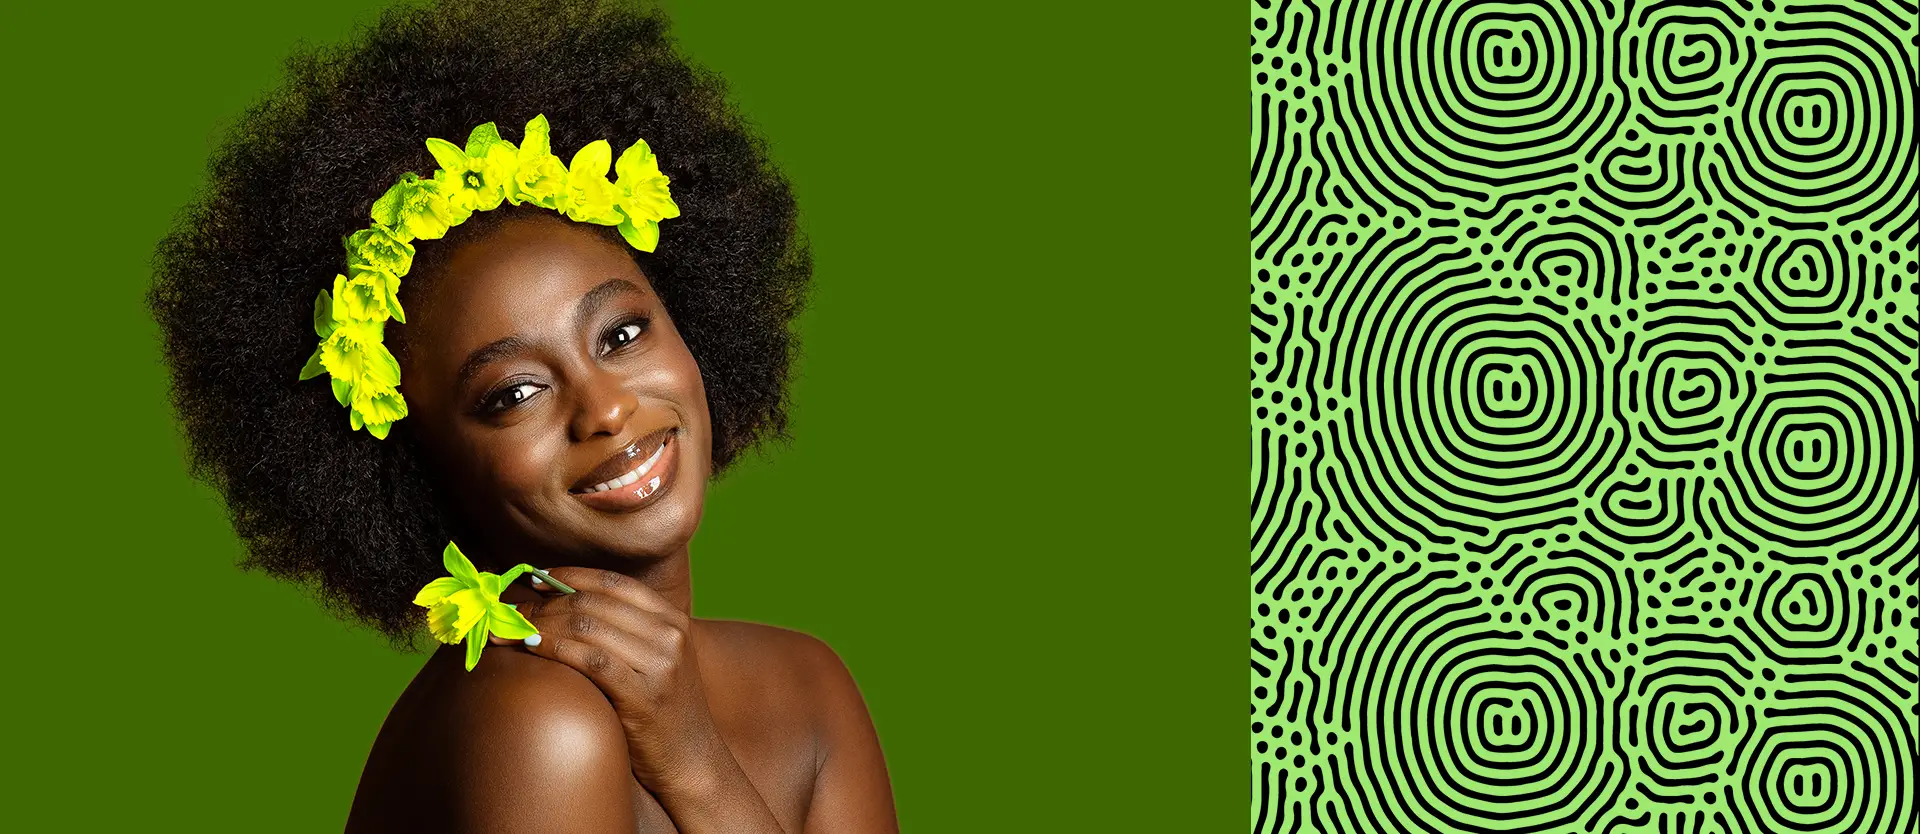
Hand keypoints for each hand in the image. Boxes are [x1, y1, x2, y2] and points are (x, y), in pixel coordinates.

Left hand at [488, 567, 723, 793]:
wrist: (692, 760)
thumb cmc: (664, 711)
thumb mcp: (658, 661)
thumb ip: (628, 632)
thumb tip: (567, 604)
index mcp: (673, 619)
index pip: (614, 582)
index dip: (569, 576)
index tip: (535, 579)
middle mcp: (670, 635)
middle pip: (594, 603)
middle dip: (544, 604)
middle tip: (510, 612)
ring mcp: (660, 664)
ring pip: (587, 627)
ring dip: (540, 625)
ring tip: (511, 631)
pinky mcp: (644, 695)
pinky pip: (590, 660)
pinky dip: (555, 649)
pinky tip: (531, 649)